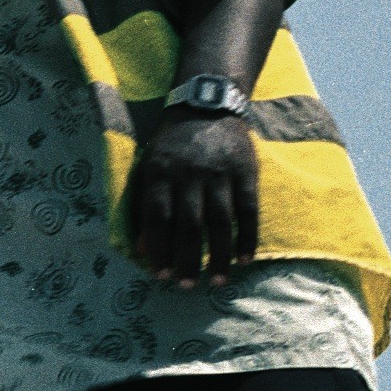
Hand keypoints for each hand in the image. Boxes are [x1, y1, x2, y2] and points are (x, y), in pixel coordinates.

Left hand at [126, 114, 259, 287]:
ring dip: (218, 255)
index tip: (159, 275)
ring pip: (219, 221)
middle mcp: (189, 173)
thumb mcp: (149, 166)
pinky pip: (248, 210)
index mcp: (160, 172)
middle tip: (186, 286)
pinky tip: (243, 259)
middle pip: (188, 224)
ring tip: (216, 281)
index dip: (158, 248)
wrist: (207, 104)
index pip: (157, 217)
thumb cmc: (172, 144)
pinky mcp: (246, 172)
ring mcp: (220, 172)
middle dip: (187, 259)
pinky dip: (247, 237)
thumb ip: (144, 205)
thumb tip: (141, 249)